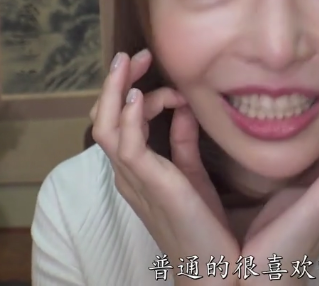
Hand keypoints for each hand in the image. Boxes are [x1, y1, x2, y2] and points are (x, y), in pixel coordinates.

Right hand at [90, 50, 238, 283]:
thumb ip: (185, 142)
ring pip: (106, 128)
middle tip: (133, 54)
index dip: (134, 91)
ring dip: (115, 90)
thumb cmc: (205, 227)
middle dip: (115, 82)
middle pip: (104, 119)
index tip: (164, 78)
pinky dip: (128, 118)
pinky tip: (136, 96)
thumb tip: (185, 108)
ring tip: (128, 62)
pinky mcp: (150, 186)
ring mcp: (134, 180)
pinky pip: (127, 147)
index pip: (121, 121)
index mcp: (138, 170)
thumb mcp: (194, 175)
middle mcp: (128, 174)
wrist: (213, 270)